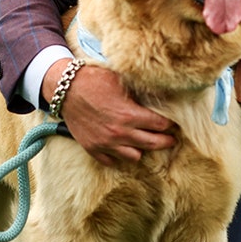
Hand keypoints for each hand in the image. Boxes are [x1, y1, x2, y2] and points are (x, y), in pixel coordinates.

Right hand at [42, 60, 176, 166]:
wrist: (66, 89)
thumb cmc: (96, 80)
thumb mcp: (122, 82)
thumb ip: (142, 92)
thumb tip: (164, 93)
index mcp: (129, 115)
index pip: (160, 125)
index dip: (169, 124)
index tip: (174, 123)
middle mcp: (119, 133)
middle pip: (152, 144)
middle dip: (165, 141)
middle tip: (172, 140)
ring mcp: (105, 143)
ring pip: (134, 157)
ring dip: (141, 149)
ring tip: (145, 142)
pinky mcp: (92, 148)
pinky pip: (111, 161)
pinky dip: (119, 156)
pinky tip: (123, 147)